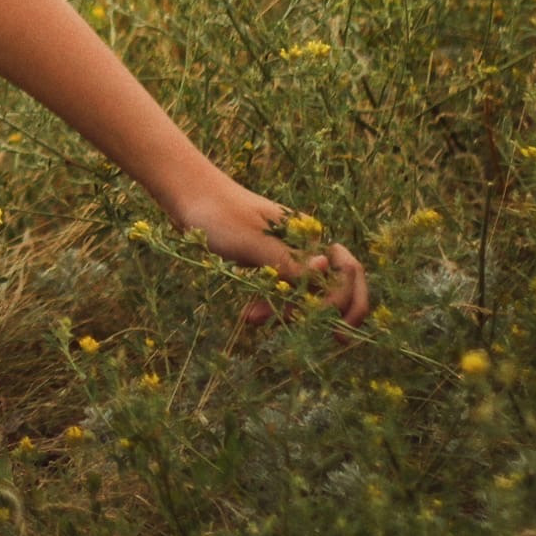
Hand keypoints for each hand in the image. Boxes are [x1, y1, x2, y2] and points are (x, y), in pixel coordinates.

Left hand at [175, 179, 370, 329]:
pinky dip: (272, 305)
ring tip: (254, 319)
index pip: (347, 271)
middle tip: (329, 340)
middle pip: (336, 283)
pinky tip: (250, 315)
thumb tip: (328, 267)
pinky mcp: (267, 262)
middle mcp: (304, 244)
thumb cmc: (218, 214)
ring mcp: (286, 254)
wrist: (188, 196)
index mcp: (307, 234)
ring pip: (305, 292)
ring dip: (291, 312)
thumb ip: (288, 260)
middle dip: (330, 312)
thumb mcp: (251, 241)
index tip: (329, 325)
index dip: (347, 299)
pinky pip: (282, 290)